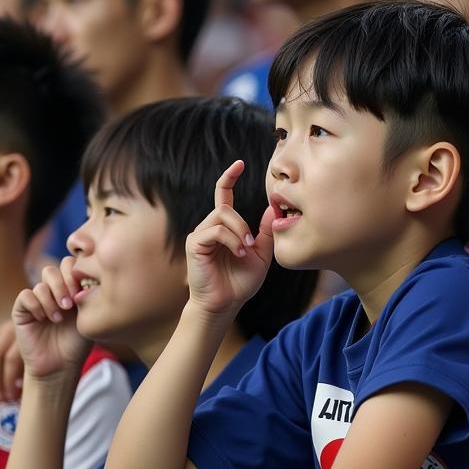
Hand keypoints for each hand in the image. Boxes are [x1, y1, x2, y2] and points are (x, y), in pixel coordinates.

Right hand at [11, 256, 90, 382]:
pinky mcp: (22, 311)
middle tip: (70, 304)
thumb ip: (86, 293)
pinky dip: (36, 305)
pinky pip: (26, 295)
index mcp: (70, 288)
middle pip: (54, 269)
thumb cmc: (77, 342)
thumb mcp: (88, 315)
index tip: (84, 291)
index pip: (71, 264)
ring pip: (41, 283)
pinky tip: (44, 319)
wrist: (60, 365)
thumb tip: (84, 275)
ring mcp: (37, 300)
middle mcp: (52, 291)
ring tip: (59, 318)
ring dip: (52, 299)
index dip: (77, 273)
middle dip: (64, 284)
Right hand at [185, 160, 273, 317]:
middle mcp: (209, 227)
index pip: (222, 194)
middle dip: (243, 224)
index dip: (229, 177)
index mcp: (224, 227)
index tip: (239, 163)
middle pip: (225, 207)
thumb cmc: (240, 282)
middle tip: (252, 245)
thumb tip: (274, 208)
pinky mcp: (194, 245)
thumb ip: (266, 232)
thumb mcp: (261, 254)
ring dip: (239, 232)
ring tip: (245, 251)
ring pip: (222, 216)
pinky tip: (238, 253)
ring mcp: (200, 235)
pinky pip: (215, 230)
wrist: (225, 304)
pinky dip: (231, 240)